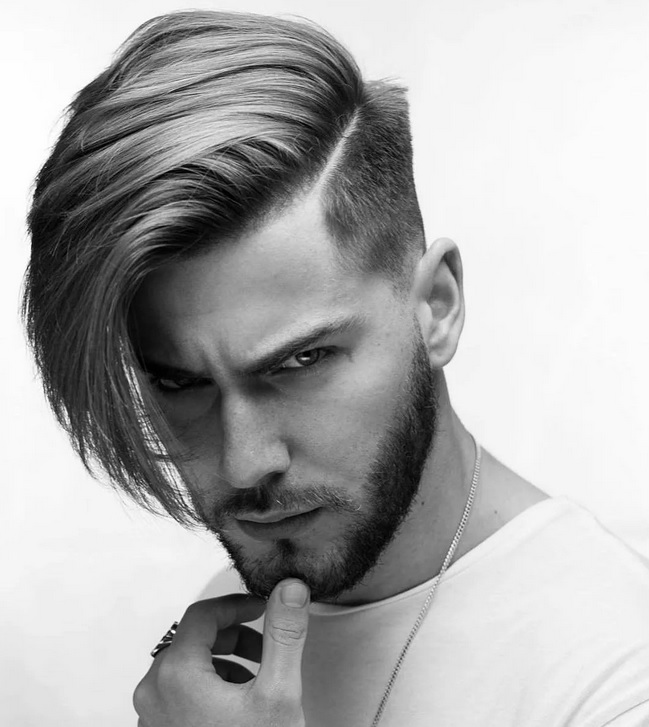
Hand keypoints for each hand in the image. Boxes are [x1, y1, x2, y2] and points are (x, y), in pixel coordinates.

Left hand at [134, 578, 309, 726]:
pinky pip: (180, 692)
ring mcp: (152, 718)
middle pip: (194, 638)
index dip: (239, 604)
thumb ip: (284, 635)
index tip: (264, 608)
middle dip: (235, 635)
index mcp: (176, 674)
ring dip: (224, 659)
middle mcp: (153, 692)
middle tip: (267, 646)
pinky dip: (210, 684)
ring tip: (257, 676)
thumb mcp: (277, 693)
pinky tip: (238, 704)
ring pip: (187, 665)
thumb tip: (289, 590)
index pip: (203, 613)